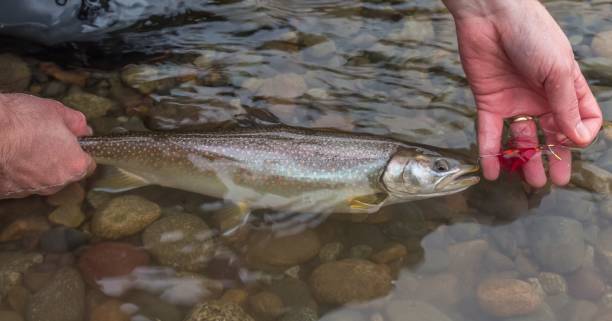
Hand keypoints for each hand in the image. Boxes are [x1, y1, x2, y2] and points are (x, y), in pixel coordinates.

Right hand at [0, 93, 94, 198]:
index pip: (87, 164)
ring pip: (40, 179)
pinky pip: (18, 182)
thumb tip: (83, 129)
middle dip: (57, 159)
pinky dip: (15, 172)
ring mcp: (30, 190)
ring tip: (22, 146)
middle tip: (43, 139)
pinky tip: (8, 156)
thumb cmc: (19, 120)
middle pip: (63, 173)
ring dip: (35, 167)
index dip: (79, 151)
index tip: (71, 142)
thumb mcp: (56, 111)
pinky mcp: (8, 193)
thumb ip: (76, 123)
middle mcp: (54, 183)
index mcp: (74, 165)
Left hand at [443, 0, 601, 186]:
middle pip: (552, 135)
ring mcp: (515, 101)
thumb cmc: (531, 35)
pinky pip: (490, 133)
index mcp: (566, 87)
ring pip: (523, 138)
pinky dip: (490, 153)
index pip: (582, 119)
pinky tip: (492, 172)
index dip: (580, 134)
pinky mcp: (489, 102)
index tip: (572, 143)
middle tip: (553, 181)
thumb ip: (566, 105)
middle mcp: (541, 97)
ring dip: (526, 160)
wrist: (491, 16)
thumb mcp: (557, 70)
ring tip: (530, 182)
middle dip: (554, 158)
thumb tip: (579, 139)